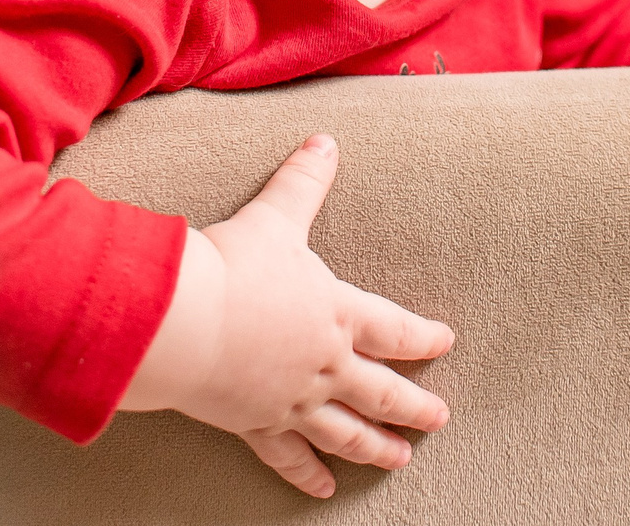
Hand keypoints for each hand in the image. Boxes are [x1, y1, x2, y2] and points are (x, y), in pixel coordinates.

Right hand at [119, 135, 454, 497]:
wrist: (184, 320)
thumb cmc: (232, 266)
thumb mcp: (274, 216)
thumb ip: (304, 181)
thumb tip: (326, 140)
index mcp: (335, 313)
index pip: (393, 329)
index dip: (422, 336)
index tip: (445, 342)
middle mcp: (323, 364)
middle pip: (381, 390)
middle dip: (413, 406)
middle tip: (440, 420)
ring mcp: (292, 399)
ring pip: (345, 431)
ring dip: (376, 447)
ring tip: (400, 459)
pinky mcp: (256, 422)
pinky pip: (288, 454)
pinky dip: (308, 473)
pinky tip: (325, 489)